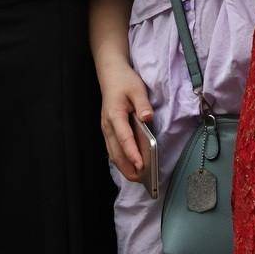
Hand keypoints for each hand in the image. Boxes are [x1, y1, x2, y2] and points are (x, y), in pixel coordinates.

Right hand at [97, 58, 155, 181]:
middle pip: (116, 152)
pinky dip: (121, 160)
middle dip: (128, 167)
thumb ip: (143, 104)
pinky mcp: (108, 130)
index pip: (125, 139)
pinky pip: (113, 149)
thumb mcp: (137, 89)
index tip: (142, 165)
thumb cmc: (124, 81)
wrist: (110, 74)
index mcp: (115, 115)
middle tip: (142, 179)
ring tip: (138, 177)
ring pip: (113, 153)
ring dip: (124, 167)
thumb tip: (148, 119)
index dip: (133, 153)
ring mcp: (106, 129)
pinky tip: (131, 167)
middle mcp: (107, 126)